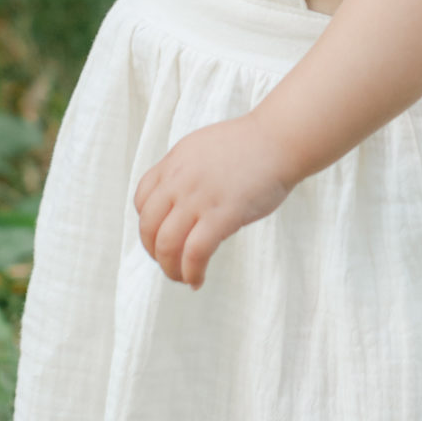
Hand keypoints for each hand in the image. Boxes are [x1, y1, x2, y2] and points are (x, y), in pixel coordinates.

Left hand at [133, 116, 294, 287]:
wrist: (279, 140)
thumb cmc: (249, 145)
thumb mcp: (203, 149)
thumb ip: (186, 172)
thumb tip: (178, 202)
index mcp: (174, 162)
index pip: (142, 200)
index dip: (147, 224)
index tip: (160, 237)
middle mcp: (179, 180)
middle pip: (148, 226)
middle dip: (154, 252)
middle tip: (169, 263)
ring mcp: (199, 198)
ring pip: (166, 245)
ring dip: (170, 269)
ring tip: (182, 277)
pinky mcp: (222, 215)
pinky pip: (195, 253)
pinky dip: (191, 272)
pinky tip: (197, 280)